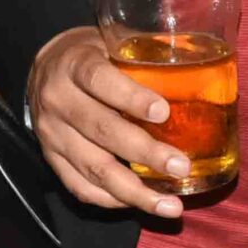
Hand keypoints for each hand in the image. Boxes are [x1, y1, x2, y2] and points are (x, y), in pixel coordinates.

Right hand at [26, 26, 189, 219]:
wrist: (43, 71)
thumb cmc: (91, 55)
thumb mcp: (111, 42)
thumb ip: (146, 57)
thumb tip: (204, 74)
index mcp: (74, 64)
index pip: (99, 79)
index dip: (131, 97)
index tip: (163, 113)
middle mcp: (58, 100)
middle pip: (101, 130)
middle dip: (145, 152)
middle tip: (181, 166)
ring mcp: (51, 134)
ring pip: (93, 168)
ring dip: (135, 191)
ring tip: (171, 205)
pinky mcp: (51, 159)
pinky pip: (81, 187)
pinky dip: (113, 200)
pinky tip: (141, 203)